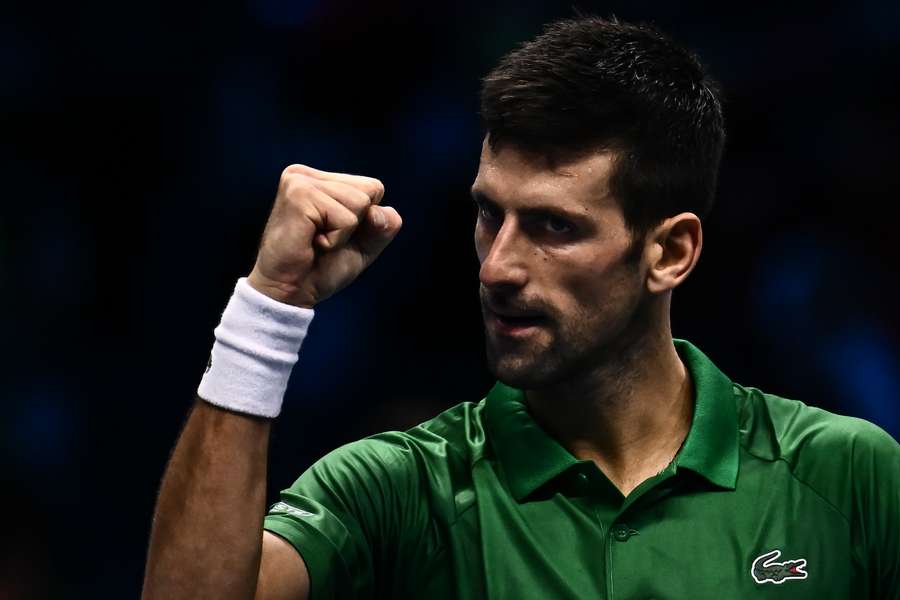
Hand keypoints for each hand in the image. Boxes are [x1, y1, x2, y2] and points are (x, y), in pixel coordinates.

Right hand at [247, 164, 401, 307]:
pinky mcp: (298, 195)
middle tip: (322, 240)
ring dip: (343, 234)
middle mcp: (304, 174)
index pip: (372, 187)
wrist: (290, 293)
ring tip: (315, 240)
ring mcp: (299, 181)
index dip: (364, 220)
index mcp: (318, 179)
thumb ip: (383, 226)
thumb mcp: (363, 245)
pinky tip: (311, 242)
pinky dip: (335, 240)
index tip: (332, 234)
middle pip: (369, 192)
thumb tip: (380, 213)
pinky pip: (345, 218)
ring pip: (360, 203)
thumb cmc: (321, 269)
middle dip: (354, 226)